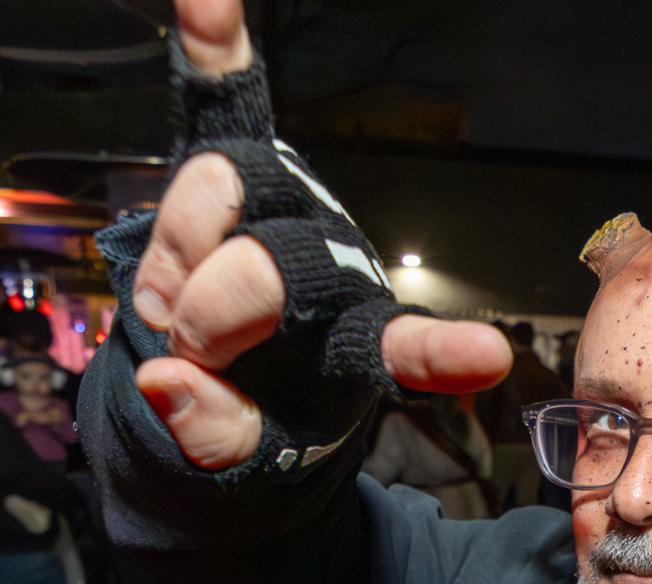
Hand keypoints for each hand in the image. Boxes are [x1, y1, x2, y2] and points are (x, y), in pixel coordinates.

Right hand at [132, 0, 511, 469]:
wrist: (201, 393)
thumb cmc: (238, 428)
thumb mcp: (233, 466)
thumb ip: (212, 437)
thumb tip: (166, 381)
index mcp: (357, 348)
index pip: (407, 350)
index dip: (442, 354)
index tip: (486, 357)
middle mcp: (337, 267)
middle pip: (274, 263)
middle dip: (215, 315)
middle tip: (195, 355)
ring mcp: (288, 212)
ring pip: (223, 190)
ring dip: (178, 252)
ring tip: (172, 309)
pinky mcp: (238, 182)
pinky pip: (221, 103)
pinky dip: (214, 50)